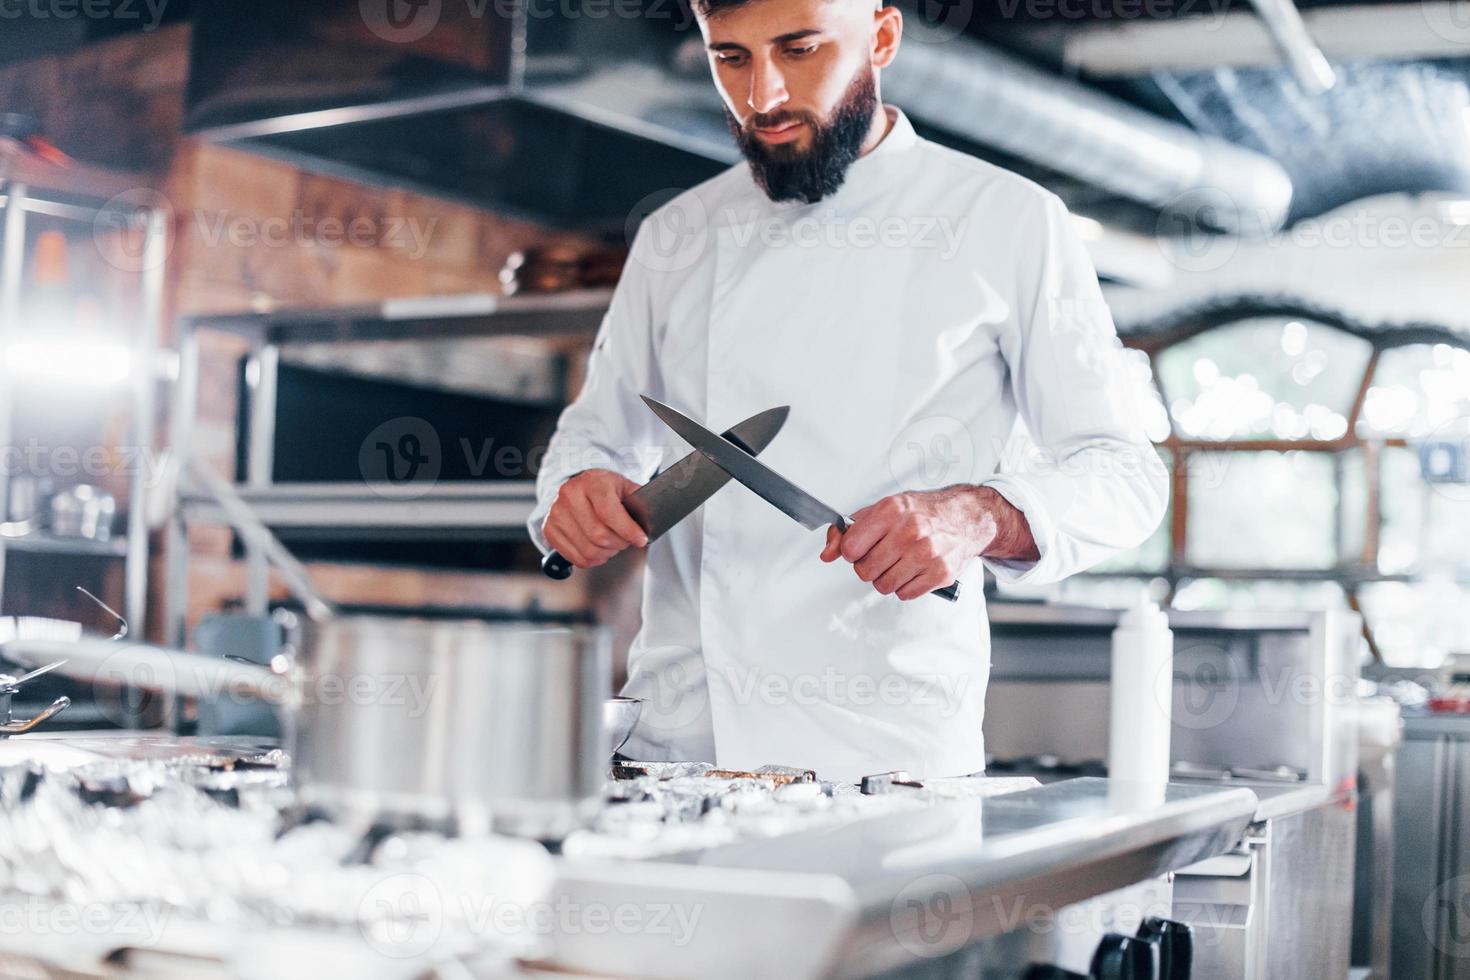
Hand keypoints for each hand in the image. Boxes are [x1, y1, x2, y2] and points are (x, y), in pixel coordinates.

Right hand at [543, 469, 648, 568]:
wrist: (578, 485)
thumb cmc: (605, 489)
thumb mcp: (624, 487)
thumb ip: (638, 503)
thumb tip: (649, 524)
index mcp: (591, 482)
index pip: (609, 513)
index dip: (628, 531)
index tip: (641, 539)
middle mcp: (569, 495)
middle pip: (599, 536)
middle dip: (619, 544)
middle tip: (626, 540)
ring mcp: (556, 513)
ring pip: (589, 551)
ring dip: (607, 554)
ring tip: (612, 544)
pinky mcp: (549, 530)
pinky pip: (576, 558)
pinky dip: (592, 560)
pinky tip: (598, 549)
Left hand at [820, 486, 1037, 600]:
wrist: (966, 517)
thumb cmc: (921, 512)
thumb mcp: (883, 510)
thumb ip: (849, 530)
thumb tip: (826, 553)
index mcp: (891, 511)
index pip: (850, 548)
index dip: (851, 552)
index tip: (861, 548)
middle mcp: (910, 531)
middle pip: (865, 571)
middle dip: (868, 566)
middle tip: (882, 555)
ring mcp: (927, 554)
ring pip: (883, 586)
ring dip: (886, 578)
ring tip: (898, 562)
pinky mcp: (940, 573)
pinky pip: (904, 594)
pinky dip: (904, 586)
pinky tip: (913, 570)